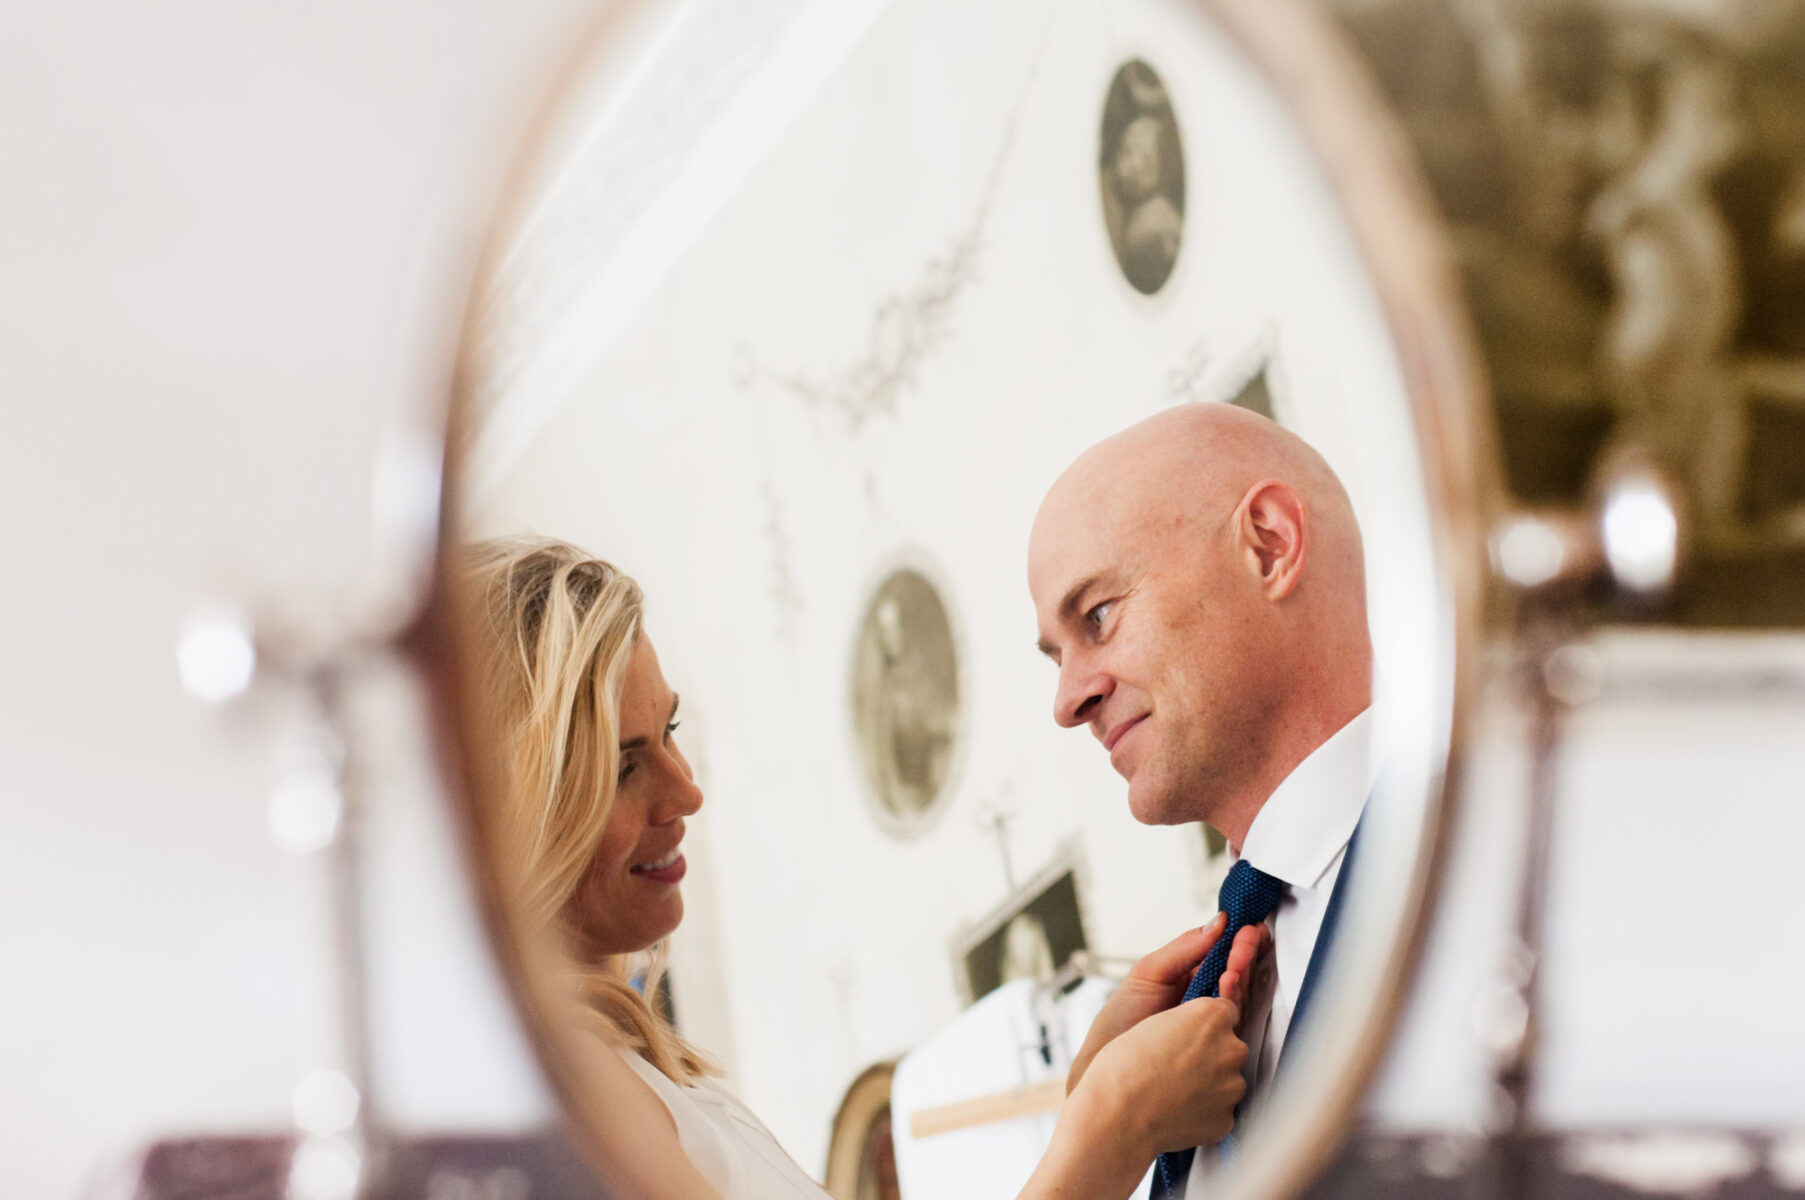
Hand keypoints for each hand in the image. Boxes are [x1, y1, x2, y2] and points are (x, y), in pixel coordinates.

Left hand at [1067, 916, 1268, 1092]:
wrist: (1106, 1063)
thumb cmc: (1120, 1021)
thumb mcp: (1148, 973)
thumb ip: (1185, 947)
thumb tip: (1219, 921)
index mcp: (1189, 976)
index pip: (1223, 952)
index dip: (1238, 938)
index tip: (1247, 925)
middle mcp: (1205, 998)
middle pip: (1238, 971)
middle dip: (1245, 950)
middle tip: (1249, 936)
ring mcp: (1211, 1021)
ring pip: (1240, 992)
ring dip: (1242, 969)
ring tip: (1237, 955)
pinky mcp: (1214, 1043)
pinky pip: (1231, 1017)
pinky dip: (1233, 995)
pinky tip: (1229, 980)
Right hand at [1076, 994, 1247, 1155]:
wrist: (1119, 1112)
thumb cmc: (1126, 1064)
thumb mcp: (1156, 1021)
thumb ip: (1189, 1022)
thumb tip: (1202, 1035)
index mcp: (1212, 1016)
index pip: (1226, 1012)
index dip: (1203, 1026)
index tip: (1187, 1037)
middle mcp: (1231, 1047)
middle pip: (1230, 1047)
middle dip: (1210, 1056)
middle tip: (1176, 1066)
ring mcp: (1232, 1086)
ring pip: (1227, 1081)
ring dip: (1209, 1085)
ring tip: (1173, 1091)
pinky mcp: (1226, 1118)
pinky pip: (1219, 1112)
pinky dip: (1203, 1113)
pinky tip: (1176, 1110)